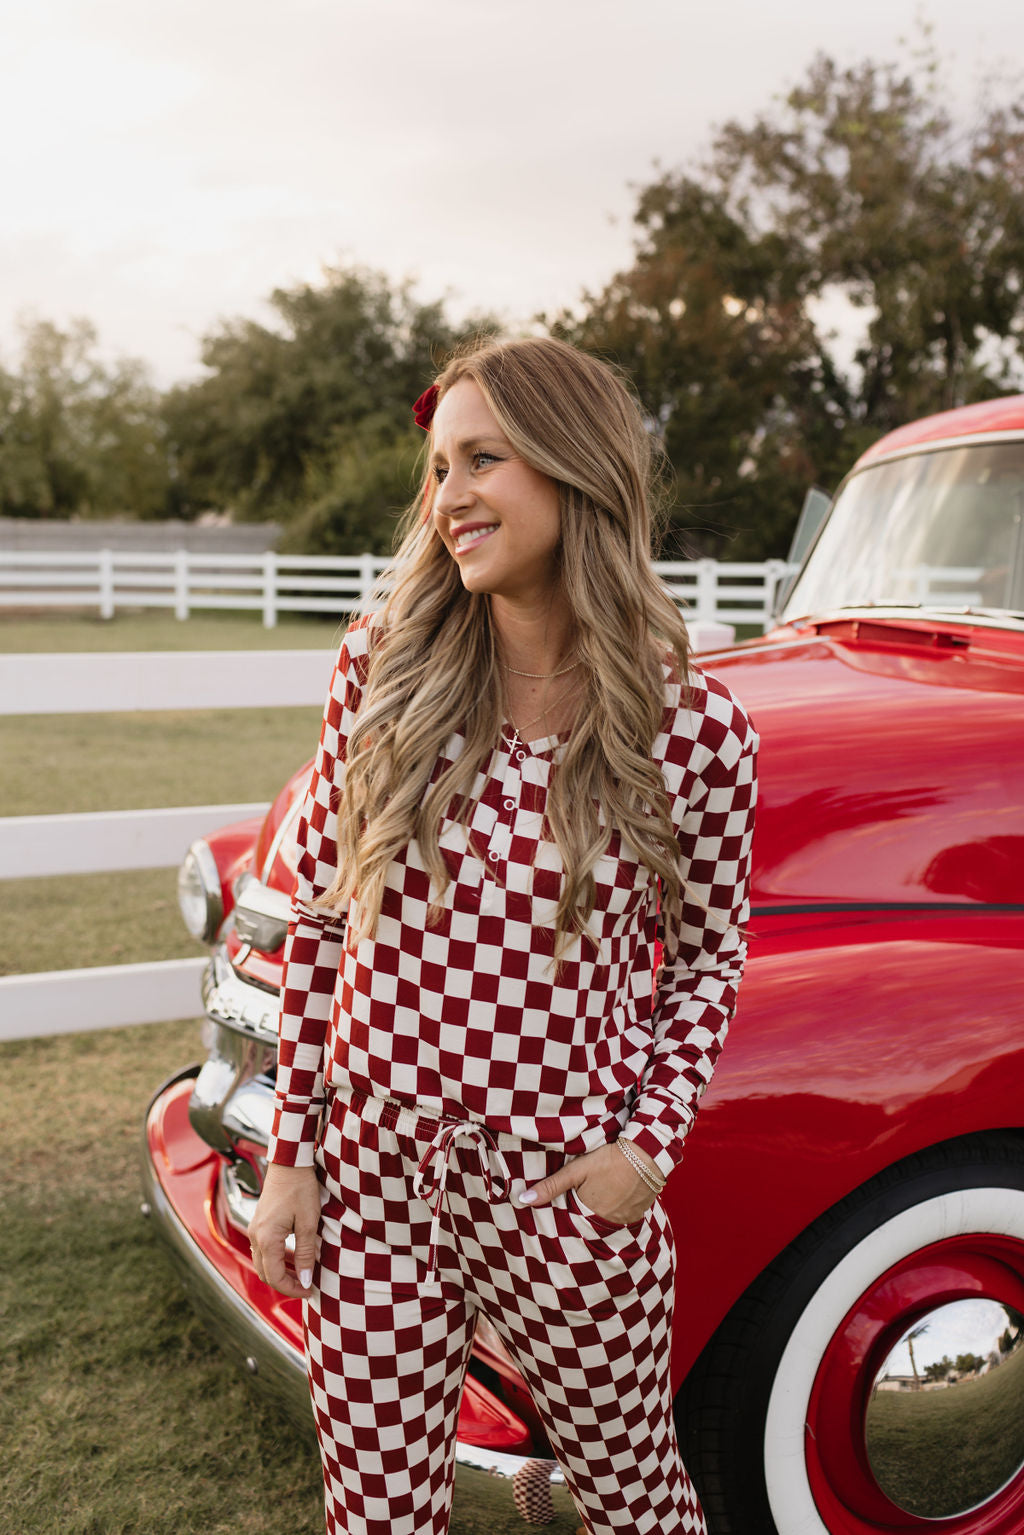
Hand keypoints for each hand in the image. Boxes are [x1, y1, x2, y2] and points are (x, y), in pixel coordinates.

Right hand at [248, 1162, 321, 1297]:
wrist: (289, 1163)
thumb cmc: (301, 1189)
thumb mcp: (308, 1222)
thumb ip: (305, 1254)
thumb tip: (305, 1280)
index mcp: (267, 1239)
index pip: (275, 1277)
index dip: (292, 1289)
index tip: (309, 1290)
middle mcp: (256, 1236)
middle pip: (265, 1274)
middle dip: (285, 1284)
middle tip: (306, 1286)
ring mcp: (255, 1230)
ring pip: (263, 1263)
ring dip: (280, 1272)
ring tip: (302, 1274)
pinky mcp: (258, 1224)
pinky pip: (263, 1250)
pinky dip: (276, 1260)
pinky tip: (294, 1257)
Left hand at [518, 1141, 662, 1226]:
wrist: (646, 1154)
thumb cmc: (609, 1160)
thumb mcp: (577, 1170)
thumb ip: (551, 1186)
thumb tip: (523, 1199)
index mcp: (588, 1214)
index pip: (572, 1222)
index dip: (569, 1212)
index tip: (569, 1202)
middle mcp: (606, 1223)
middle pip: (590, 1222)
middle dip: (585, 1213)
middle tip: (587, 1196)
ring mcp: (624, 1220)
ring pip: (607, 1221)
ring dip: (603, 1211)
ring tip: (603, 1195)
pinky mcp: (638, 1215)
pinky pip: (623, 1218)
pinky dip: (618, 1210)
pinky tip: (617, 1195)